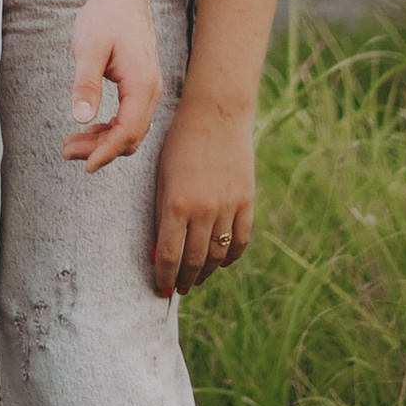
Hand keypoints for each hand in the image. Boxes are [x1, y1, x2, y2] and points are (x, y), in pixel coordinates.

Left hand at [63, 0, 160, 169]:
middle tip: (67, 151)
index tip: (85, 164)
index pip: (129, 131)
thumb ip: (86, 84)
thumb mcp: (89, 48)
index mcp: (142, 84)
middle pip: (130, 135)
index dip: (107, 151)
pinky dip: (109, 127)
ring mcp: (148, 88)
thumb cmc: (106, 16)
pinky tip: (89, 127)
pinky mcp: (140, 85)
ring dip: (103, 140)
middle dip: (101, 149)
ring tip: (71, 143)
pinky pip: (129, 117)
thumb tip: (81, 118)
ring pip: (130, 128)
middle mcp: (151, 90)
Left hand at [149, 89, 254, 297]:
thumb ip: (162, 216)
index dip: (164, 278)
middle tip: (177, 289)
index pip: (169, 257)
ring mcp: (228, 207)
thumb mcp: (162, 179)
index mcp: (177, 204)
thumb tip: (158, 253)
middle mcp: (204, 210)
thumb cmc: (178, 144)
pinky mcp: (246, 201)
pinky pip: (240, 241)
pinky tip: (221, 262)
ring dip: (206, 272)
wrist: (215, 115)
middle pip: (194, 261)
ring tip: (196, 279)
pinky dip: (230, 256)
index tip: (160, 289)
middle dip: (184, 280)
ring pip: (217, 255)